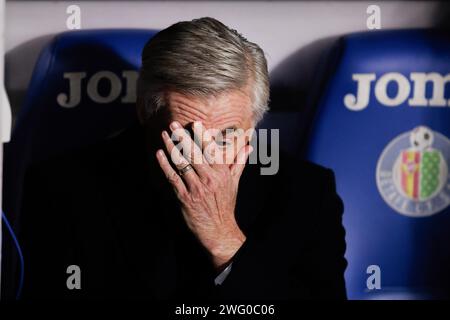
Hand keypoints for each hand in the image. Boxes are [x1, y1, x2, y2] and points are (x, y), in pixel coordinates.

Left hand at [155, 120, 252, 269]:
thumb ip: (239, 162)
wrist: (218, 229)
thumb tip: (248, 147)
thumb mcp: (234, 182)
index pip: (211, 150)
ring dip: (171, 147)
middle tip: (173, 124)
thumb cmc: (225, 204)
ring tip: (164, 135)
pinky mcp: (184, 197)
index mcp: (222, 172)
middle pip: (194, 153)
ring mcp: (196, 188)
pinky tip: (160, 154)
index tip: (195, 123)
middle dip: (182, 137)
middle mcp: (209, 178)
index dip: (202, 135)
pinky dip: (165, 165)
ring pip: (182, 163)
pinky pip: (173, 177)